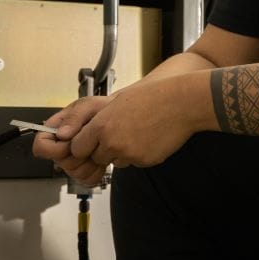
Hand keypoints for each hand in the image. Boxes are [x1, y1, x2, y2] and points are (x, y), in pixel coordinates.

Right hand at [31, 94, 112, 184]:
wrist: (121, 119)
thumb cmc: (103, 109)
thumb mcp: (89, 105)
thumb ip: (75, 116)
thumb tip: (61, 134)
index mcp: (55, 130)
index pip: (41, 146)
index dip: (54, 149)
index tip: (71, 143)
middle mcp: (61, 147)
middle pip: (60, 163)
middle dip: (79, 155)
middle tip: (93, 142)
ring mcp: (73, 160)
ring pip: (75, 173)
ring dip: (90, 163)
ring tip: (99, 148)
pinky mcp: (86, 170)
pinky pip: (87, 179)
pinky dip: (98, 172)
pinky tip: (103, 158)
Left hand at [67, 77, 200, 176]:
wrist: (180, 103)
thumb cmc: (152, 97)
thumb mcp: (117, 101)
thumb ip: (98, 120)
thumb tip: (86, 132)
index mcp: (101, 126)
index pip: (78, 149)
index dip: (84, 146)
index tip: (89, 142)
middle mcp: (111, 142)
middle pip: (96, 158)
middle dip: (103, 150)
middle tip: (119, 134)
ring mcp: (128, 154)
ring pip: (116, 161)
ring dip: (122, 153)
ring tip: (138, 132)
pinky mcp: (143, 161)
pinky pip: (134, 162)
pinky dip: (139, 154)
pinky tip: (148, 138)